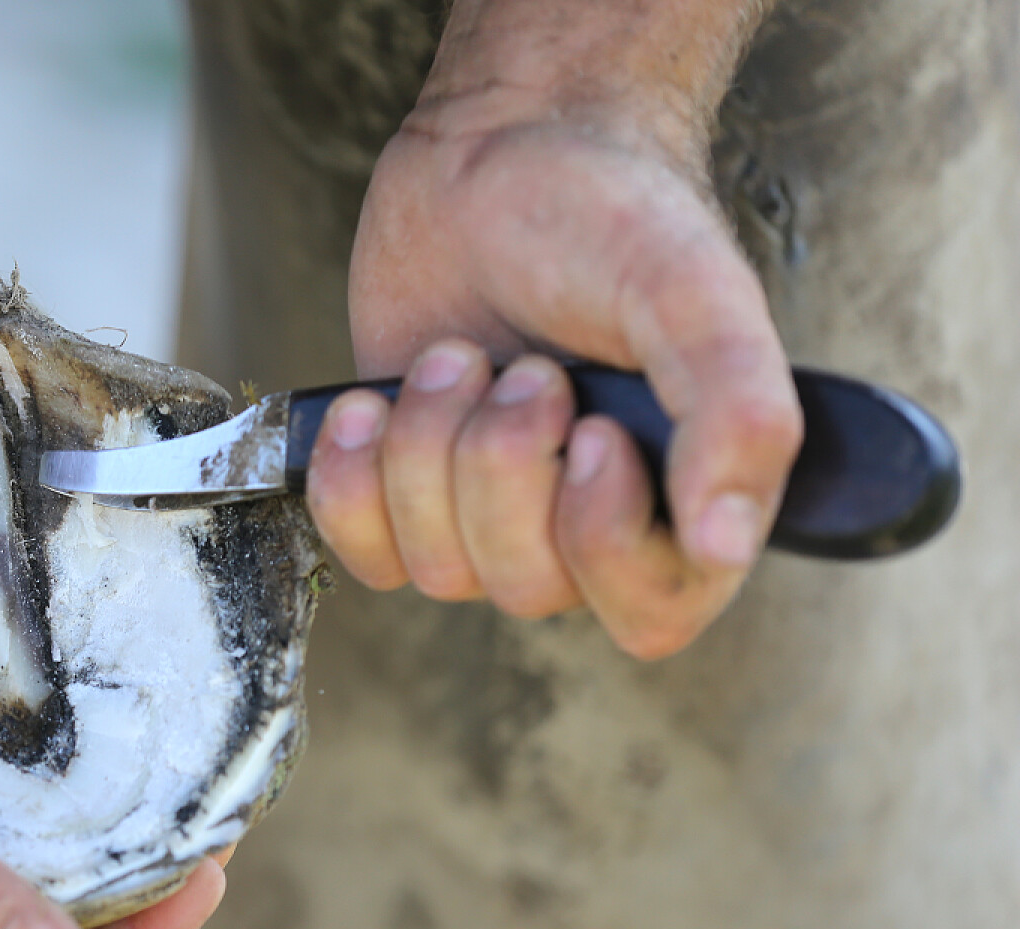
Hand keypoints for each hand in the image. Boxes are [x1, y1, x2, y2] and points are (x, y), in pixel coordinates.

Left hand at [318, 86, 801, 658]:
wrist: (498, 152)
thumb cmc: (611, 214)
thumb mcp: (696, 295)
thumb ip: (738, 414)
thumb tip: (726, 544)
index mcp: (685, 495)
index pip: (649, 611)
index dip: (602, 534)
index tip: (591, 429)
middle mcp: (587, 522)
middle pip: (528, 586)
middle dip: (502, 461)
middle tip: (522, 366)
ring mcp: (490, 513)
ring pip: (440, 568)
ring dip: (429, 451)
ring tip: (456, 356)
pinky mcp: (404, 493)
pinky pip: (365, 552)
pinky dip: (354, 479)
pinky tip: (370, 404)